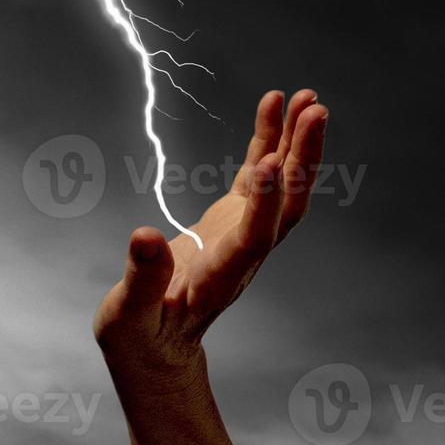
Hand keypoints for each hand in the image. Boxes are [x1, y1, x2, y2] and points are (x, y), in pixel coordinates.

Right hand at [95, 89, 327, 389]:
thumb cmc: (141, 335)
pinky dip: (269, 139)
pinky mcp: (235, 217)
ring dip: (297, 142)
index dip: (264, 202)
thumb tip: (142, 236)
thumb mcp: (128, 316)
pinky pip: (259, 174)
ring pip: (282, 186)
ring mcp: (244, 232)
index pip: (253, 238)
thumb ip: (140, 279)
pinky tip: (275, 105)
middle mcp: (244, 252)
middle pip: (286, 205)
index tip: (270, 161)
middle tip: (315, 112)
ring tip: (308, 99)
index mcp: (220, 277)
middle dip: (302, 159)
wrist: (158, 346)